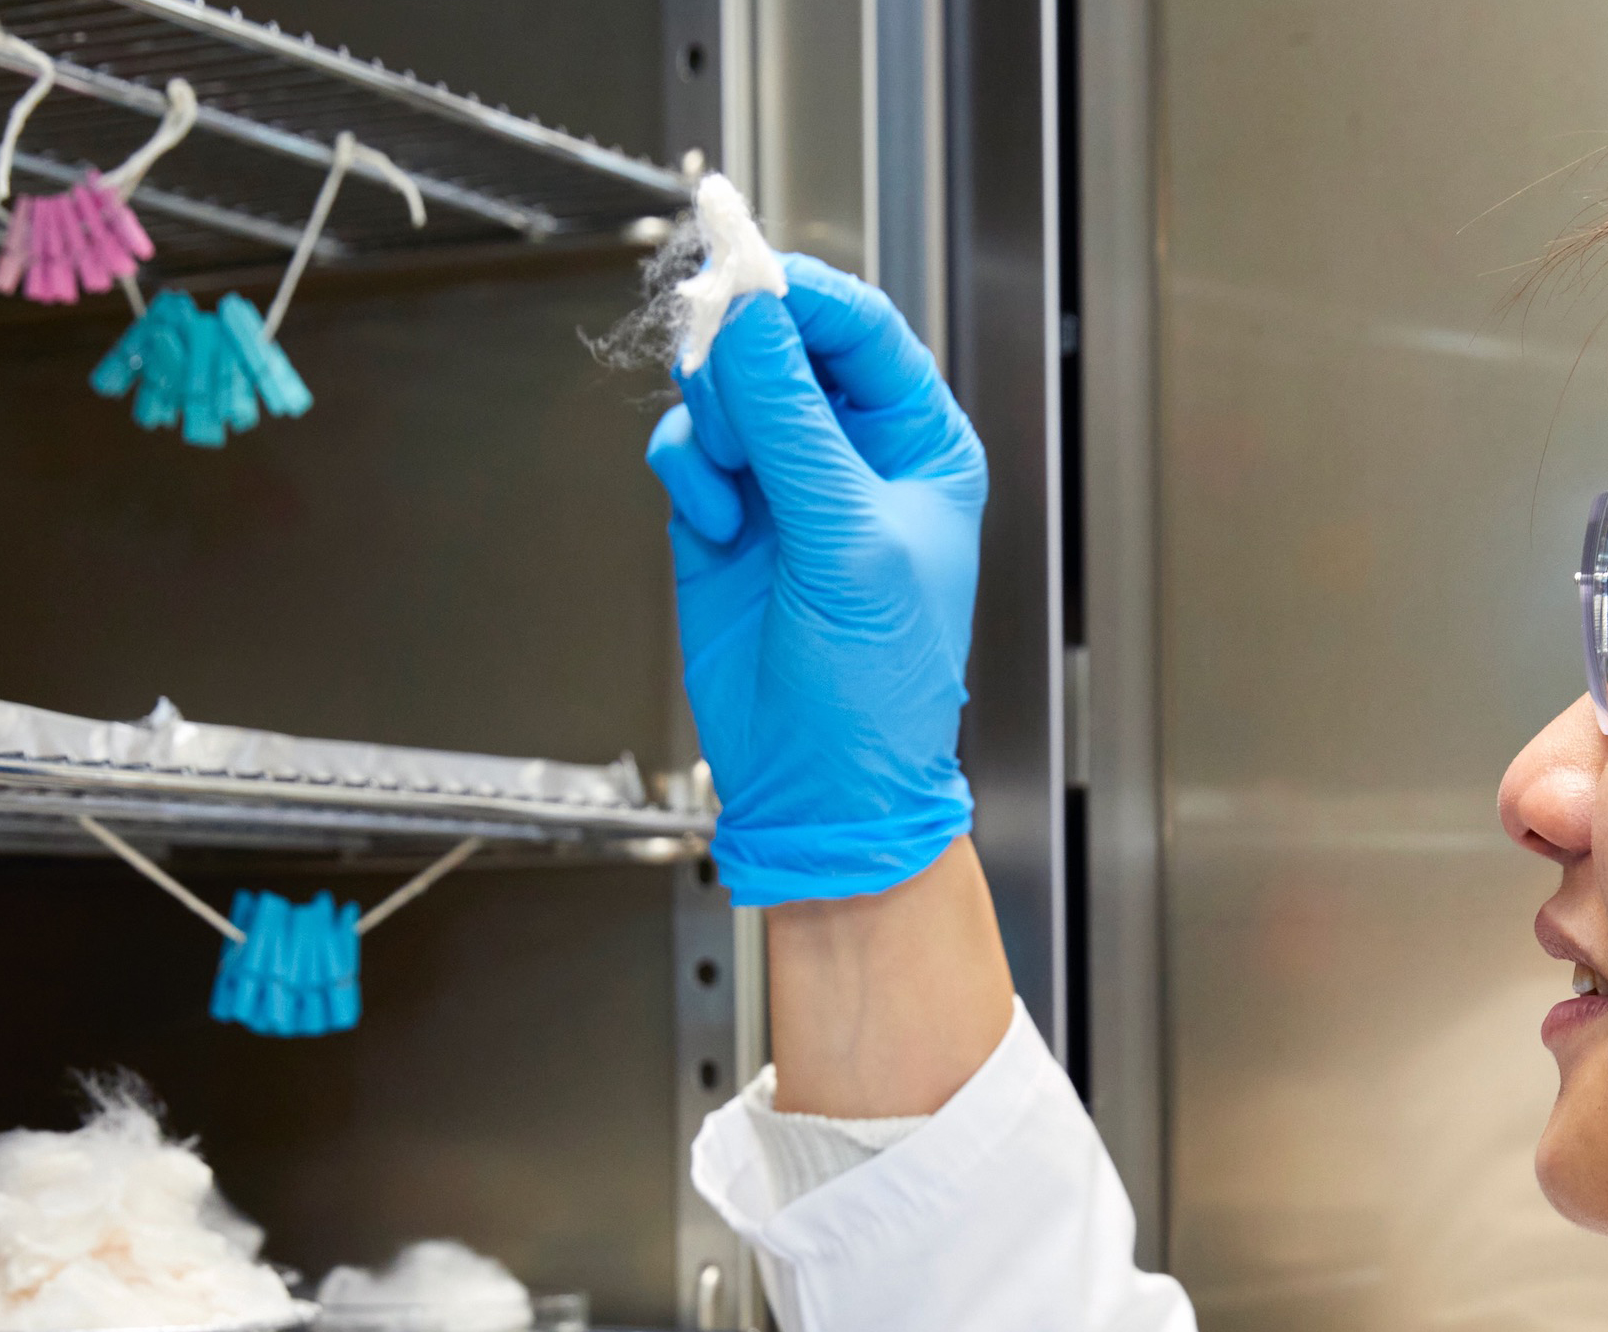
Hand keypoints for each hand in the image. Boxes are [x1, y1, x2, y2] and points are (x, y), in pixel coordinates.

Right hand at [646, 256, 987, 906]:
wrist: (817, 784)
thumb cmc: (876, 684)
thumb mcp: (847, 540)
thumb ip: (795, 424)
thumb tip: (752, 320)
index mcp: (919, 442)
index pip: (861, 329)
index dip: (803, 294)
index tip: (745, 273)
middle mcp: (851, 449)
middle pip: (782, 342)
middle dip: (744, 358)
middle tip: (721, 380)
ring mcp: (783, 478)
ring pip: (725, 386)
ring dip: (716, 422)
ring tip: (735, 490)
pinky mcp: (724, 513)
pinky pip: (689, 445)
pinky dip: (689, 471)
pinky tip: (716, 525)